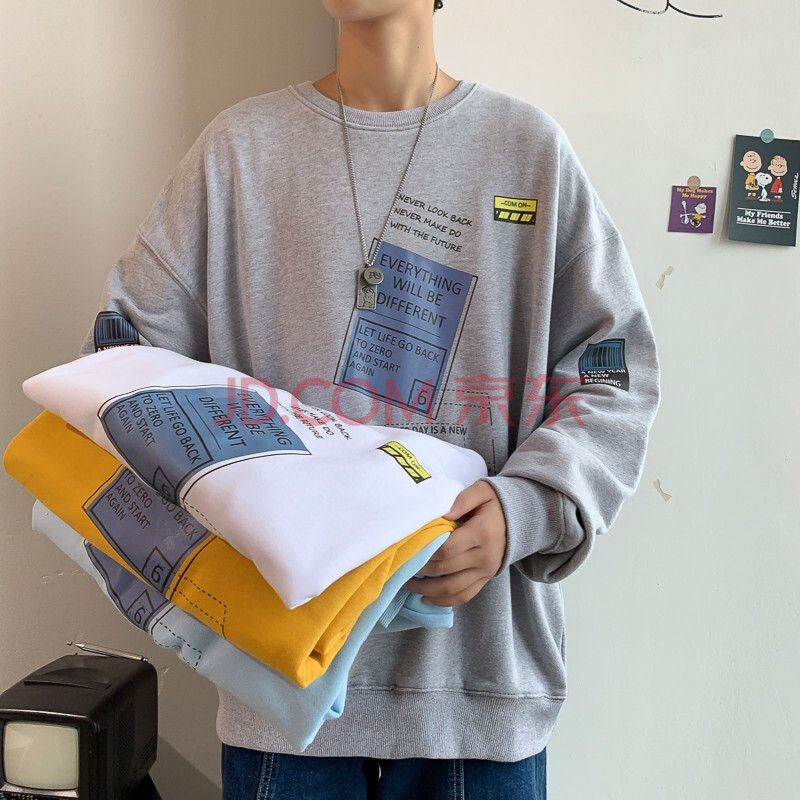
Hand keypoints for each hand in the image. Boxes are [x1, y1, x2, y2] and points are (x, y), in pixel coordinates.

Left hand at [402, 480, 506, 606]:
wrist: (521, 519)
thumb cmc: (494, 503)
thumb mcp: (481, 492)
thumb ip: (461, 500)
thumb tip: (442, 514)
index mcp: (481, 533)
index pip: (447, 548)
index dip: (425, 551)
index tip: (409, 548)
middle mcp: (484, 556)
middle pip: (445, 568)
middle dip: (420, 569)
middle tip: (402, 564)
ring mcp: (486, 571)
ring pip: (452, 588)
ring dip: (427, 589)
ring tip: (408, 584)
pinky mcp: (486, 579)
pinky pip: (464, 596)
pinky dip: (444, 600)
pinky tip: (426, 598)